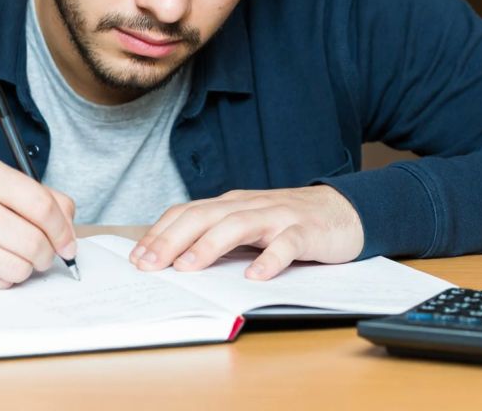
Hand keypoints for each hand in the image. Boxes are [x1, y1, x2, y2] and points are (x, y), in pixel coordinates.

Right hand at [0, 153, 76, 289]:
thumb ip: (33, 194)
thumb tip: (69, 222)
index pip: (41, 205)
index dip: (63, 230)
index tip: (68, 243)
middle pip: (32, 242)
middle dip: (46, 254)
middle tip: (42, 255)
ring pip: (17, 268)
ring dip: (22, 268)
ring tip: (9, 256)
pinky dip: (0, 279)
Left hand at [130, 185, 363, 279]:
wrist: (344, 210)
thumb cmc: (288, 223)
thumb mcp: (247, 225)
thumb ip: (217, 236)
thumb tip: (173, 260)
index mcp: (231, 205)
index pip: (187, 213)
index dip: (160, 233)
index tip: (137, 258)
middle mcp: (249, 206)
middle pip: (204, 217)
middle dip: (172, 240)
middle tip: (150, 264)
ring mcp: (278, 217)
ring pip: (238, 225)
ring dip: (210, 245)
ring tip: (189, 267)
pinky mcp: (306, 231)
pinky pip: (287, 243)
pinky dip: (270, 259)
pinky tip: (256, 275)